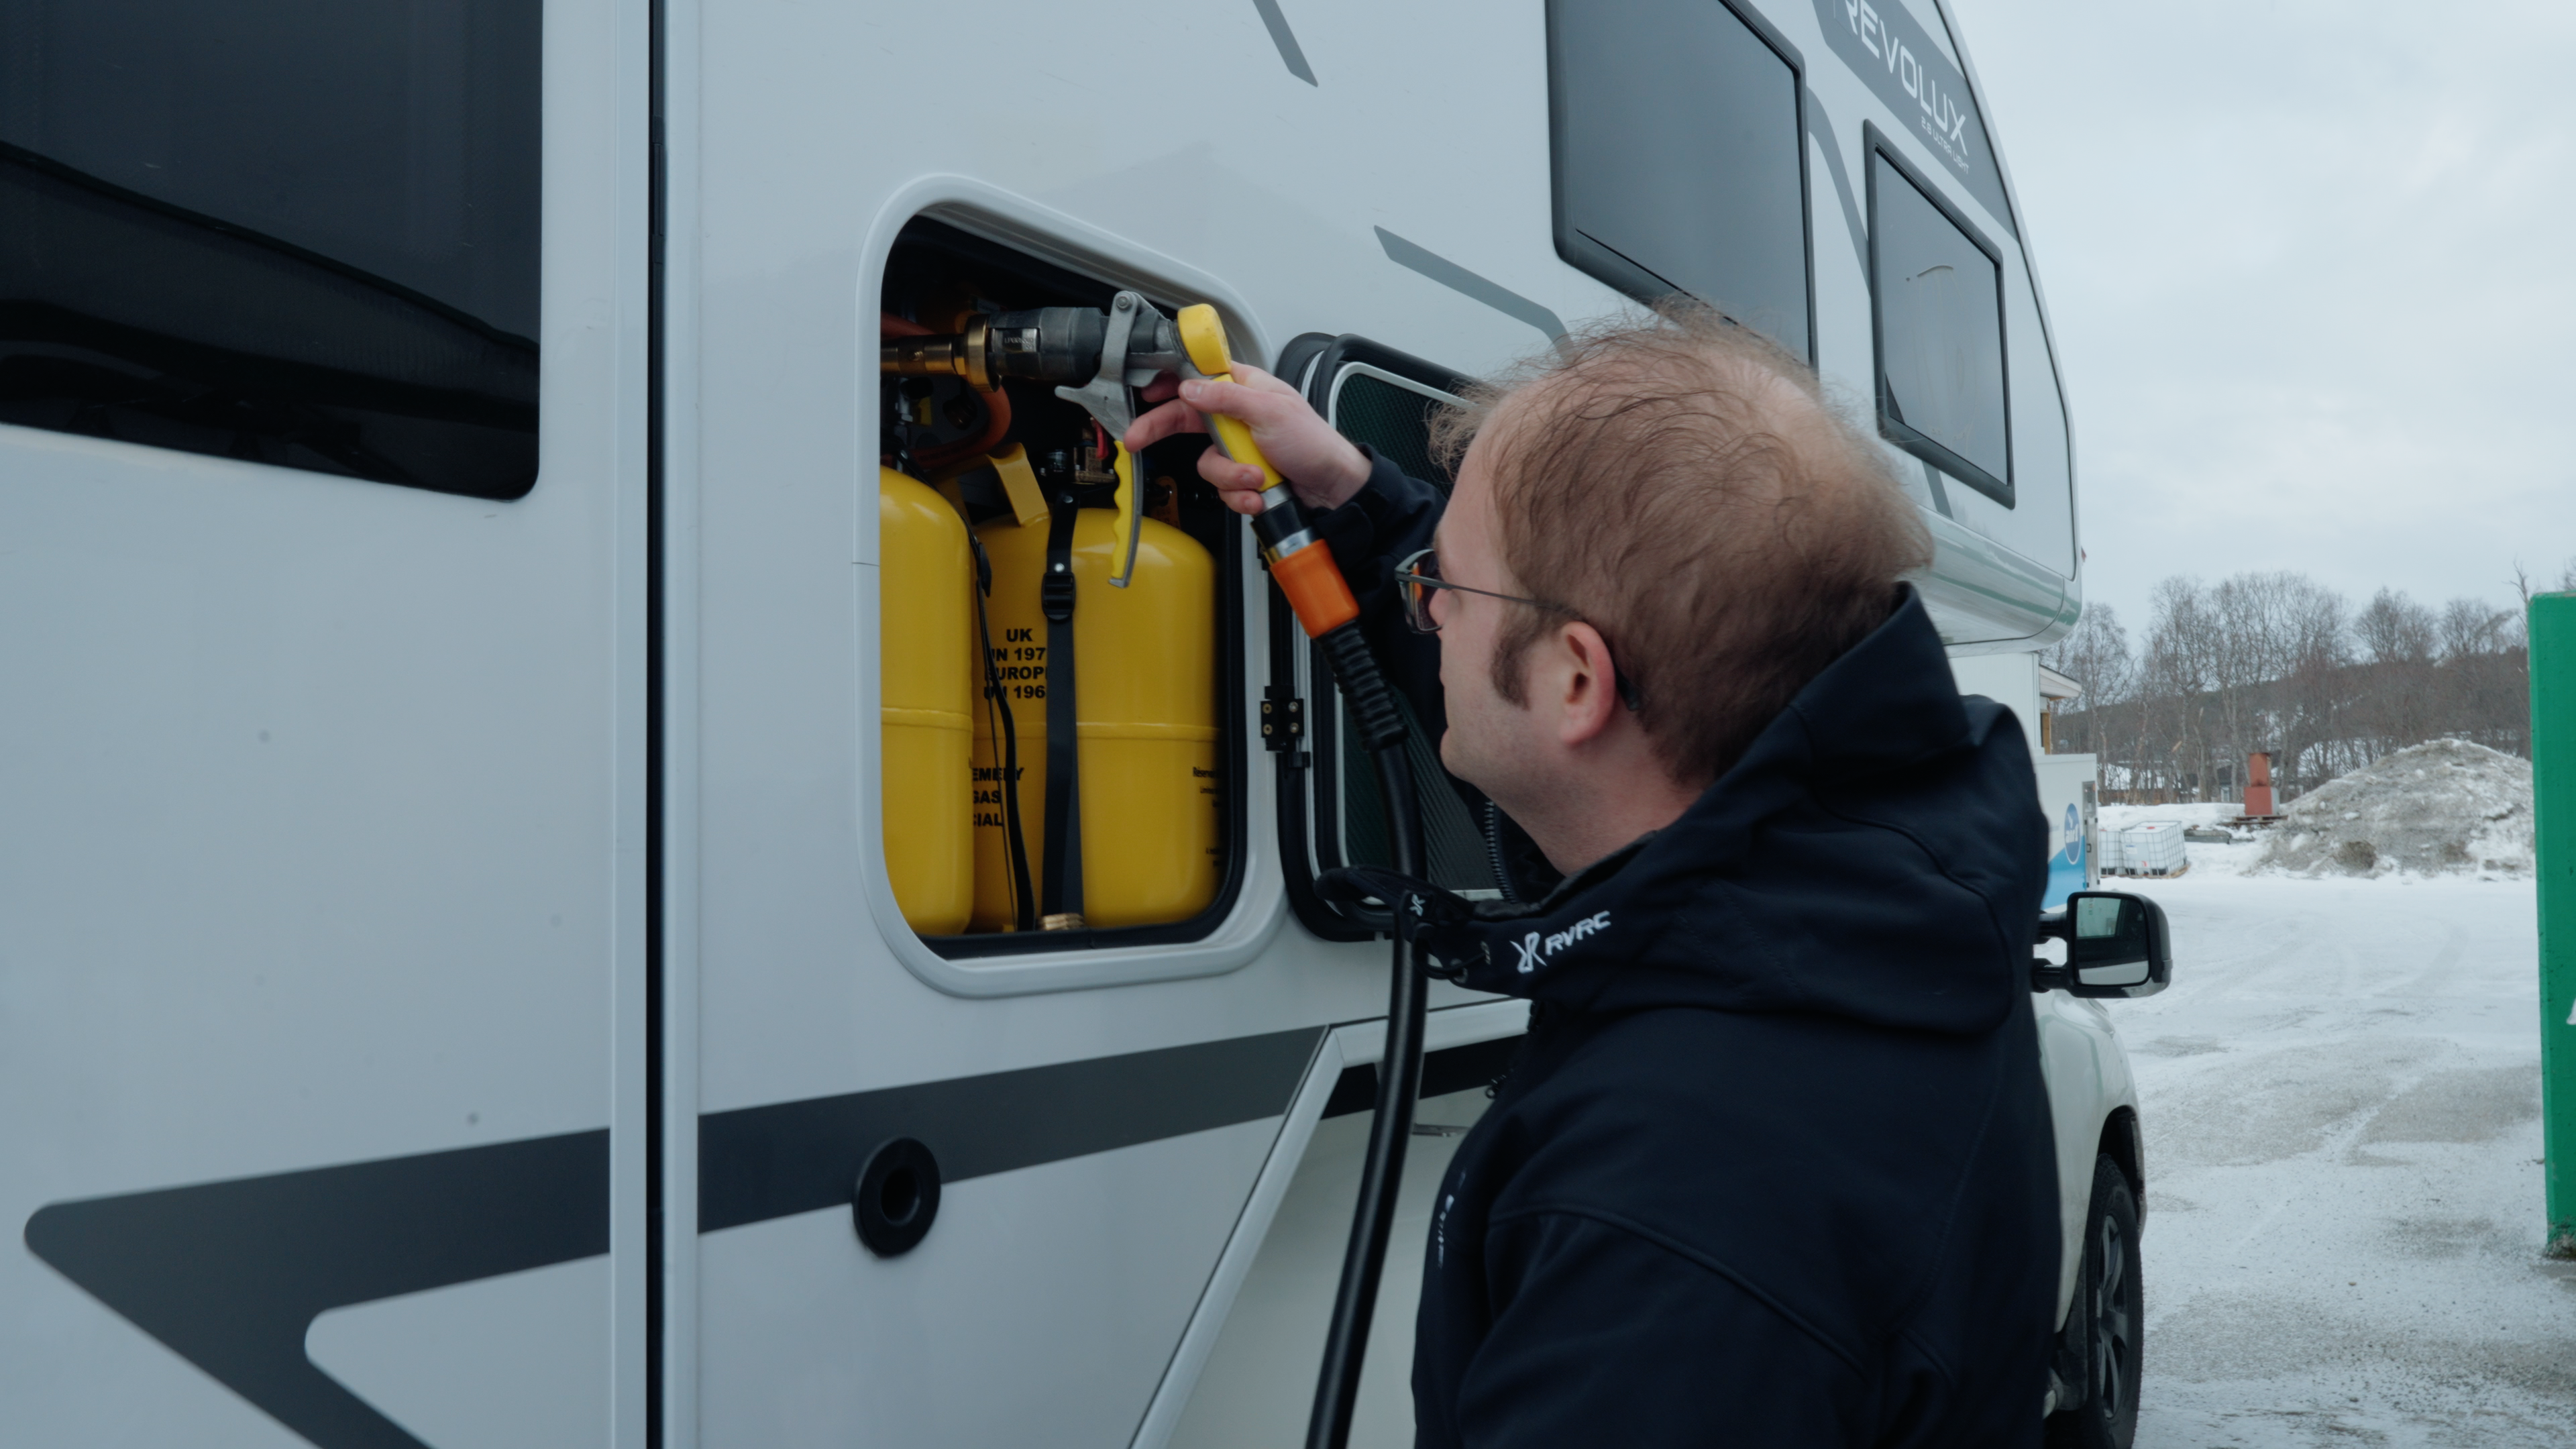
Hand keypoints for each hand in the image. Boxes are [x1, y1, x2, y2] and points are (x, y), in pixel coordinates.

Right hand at [1123, 363, 1372, 516]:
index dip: (1169, 381)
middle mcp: (1237, 417)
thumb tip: (1191, 389)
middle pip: (1185, 419)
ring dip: (1230, 476)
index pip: (1198, 376)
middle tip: (1137, 439)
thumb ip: (1226, 399)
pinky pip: (1222, 487)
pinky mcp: (1241, 476)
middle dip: (1163, 431)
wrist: (1332, 488)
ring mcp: (1238, 448)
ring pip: (1206, 463)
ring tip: (1257, 477)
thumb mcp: (1270, 412)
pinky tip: (1259, 493)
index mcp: (1245, 389)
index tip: (1146, 390)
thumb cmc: (1313, 442)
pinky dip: (1240, 494)